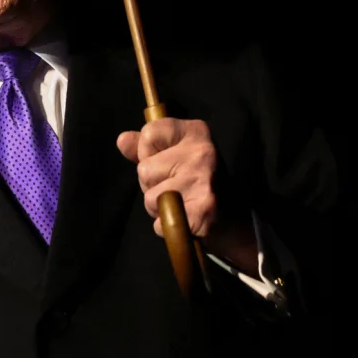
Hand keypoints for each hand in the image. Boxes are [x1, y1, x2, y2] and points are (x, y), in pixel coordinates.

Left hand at [116, 118, 220, 238]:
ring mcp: (203, 181)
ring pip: (150, 198)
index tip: (164, 160)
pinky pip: (160, 221)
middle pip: (144, 169)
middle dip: (152, 183)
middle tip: (176, 187)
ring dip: (158, 206)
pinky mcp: (202, 211)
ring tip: (180, 203)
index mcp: (195, 132)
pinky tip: (184, 218)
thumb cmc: (198, 180)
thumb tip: (122, 140)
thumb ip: (147, 147)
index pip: (148, 133)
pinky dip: (166, 225)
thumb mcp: (175, 153)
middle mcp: (202, 152)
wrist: (235, 218)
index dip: (147, 151)